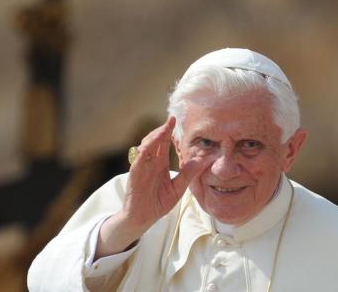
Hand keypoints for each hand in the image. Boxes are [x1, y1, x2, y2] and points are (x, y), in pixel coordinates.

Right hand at [95, 116, 206, 258]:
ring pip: (146, 146)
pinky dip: (144, 151)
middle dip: (162, 129)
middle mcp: (150, 162)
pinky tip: (151, 144)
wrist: (143, 219)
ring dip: (154, 136)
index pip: (164, 144)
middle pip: (155, 141)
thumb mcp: (178, 188)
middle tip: (171, 119)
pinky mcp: (135, 174)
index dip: (168, 132)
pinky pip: (139, 159)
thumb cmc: (158, 203)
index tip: (175, 120)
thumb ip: (188, 174)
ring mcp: (142, 167)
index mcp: (160, 164)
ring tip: (164, 129)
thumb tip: (203, 161)